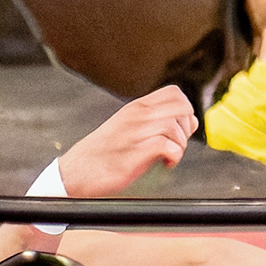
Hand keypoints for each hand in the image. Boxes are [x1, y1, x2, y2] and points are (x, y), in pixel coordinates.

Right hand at [57, 85, 197, 196]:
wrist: (74, 173)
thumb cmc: (103, 154)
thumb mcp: (128, 128)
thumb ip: (154, 121)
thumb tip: (190, 121)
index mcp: (136, 108)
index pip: (174, 93)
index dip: (185, 110)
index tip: (180, 128)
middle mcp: (137, 116)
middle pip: (181, 106)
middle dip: (187, 126)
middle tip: (177, 142)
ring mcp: (135, 134)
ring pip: (175, 126)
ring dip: (180, 144)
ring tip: (169, 156)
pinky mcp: (134, 154)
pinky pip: (166, 146)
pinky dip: (174, 156)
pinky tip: (165, 163)